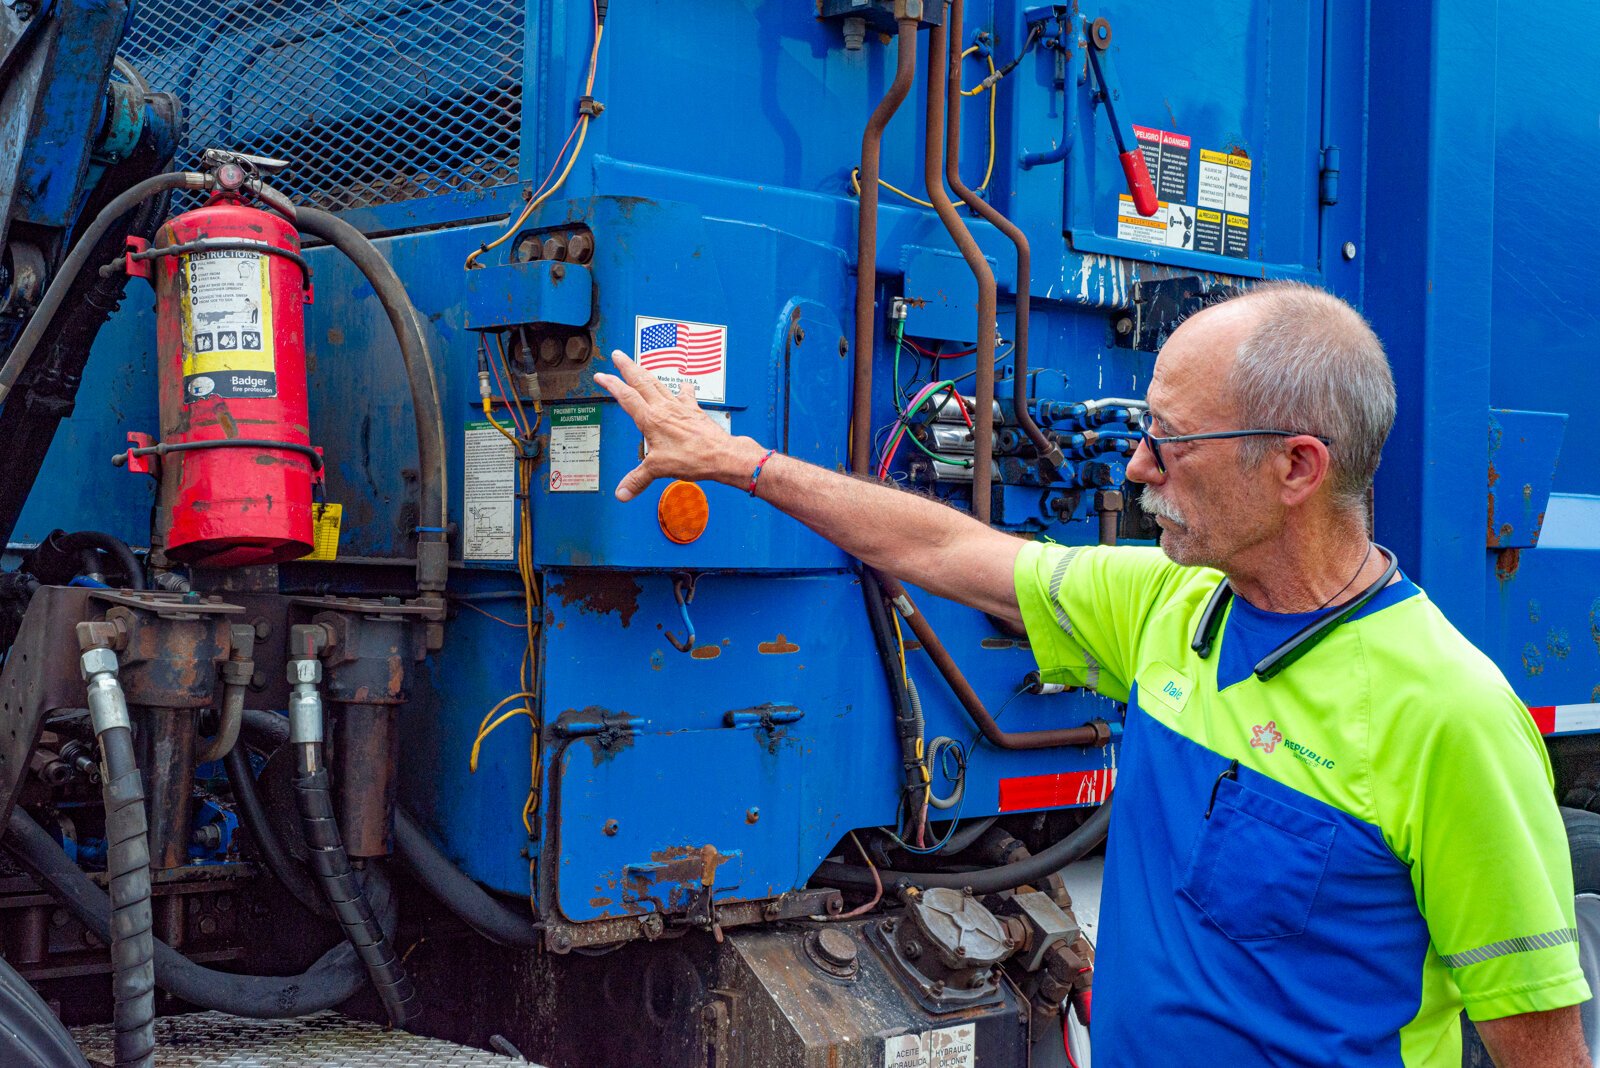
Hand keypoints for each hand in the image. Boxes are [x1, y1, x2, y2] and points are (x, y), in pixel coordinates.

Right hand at [593, 351, 755, 500]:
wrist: (721, 454)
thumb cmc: (692, 458)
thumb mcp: (659, 470)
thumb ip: (637, 480)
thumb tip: (621, 493)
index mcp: (651, 420)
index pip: (626, 397)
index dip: (612, 385)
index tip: (601, 376)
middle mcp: (664, 409)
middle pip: (641, 381)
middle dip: (627, 367)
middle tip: (618, 355)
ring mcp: (680, 407)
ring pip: (659, 384)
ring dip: (647, 373)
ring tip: (639, 364)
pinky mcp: (694, 411)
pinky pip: (685, 395)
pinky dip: (682, 388)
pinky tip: (683, 385)